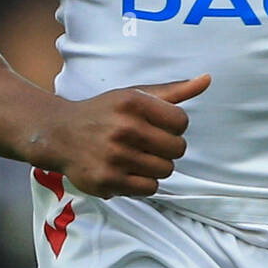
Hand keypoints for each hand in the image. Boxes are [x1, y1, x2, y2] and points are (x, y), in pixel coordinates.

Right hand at [43, 72, 210, 198]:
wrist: (60, 134)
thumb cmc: (105, 113)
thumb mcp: (134, 95)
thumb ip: (174, 90)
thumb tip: (207, 79)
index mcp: (132, 102)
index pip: (181, 122)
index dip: (173, 126)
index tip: (157, 126)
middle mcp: (123, 128)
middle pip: (177, 148)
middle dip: (167, 147)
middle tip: (147, 143)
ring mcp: (114, 156)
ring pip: (166, 170)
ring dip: (156, 166)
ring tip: (136, 156)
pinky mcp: (107, 181)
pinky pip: (149, 188)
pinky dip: (143, 182)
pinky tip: (127, 170)